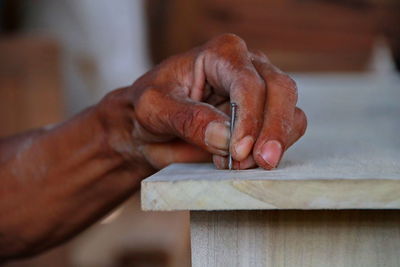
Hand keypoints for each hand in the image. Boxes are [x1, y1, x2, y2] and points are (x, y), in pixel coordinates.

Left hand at [100, 33, 306, 169]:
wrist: (150, 127)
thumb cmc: (150, 108)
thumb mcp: (155, 109)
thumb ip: (190, 120)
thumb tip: (226, 137)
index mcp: (220, 54)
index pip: (248, 82)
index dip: (249, 117)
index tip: (238, 151)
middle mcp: (247, 66)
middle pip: (281, 91)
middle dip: (273, 130)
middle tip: (258, 162)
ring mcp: (260, 91)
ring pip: (292, 112)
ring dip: (275, 143)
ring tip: (241, 165)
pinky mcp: (265, 117)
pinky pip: (288, 130)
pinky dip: (275, 149)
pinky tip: (244, 161)